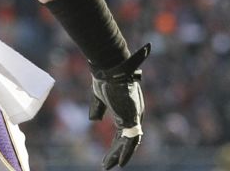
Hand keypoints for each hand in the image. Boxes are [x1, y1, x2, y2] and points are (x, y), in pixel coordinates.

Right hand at [91, 44, 149, 168]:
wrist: (110, 69)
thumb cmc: (105, 80)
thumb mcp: (99, 97)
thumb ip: (98, 109)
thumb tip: (95, 120)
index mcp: (127, 109)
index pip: (123, 131)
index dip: (116, 144)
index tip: (108, 155)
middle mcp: (133, 113)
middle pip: (126, 138)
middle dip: (117, 152)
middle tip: (106, 165)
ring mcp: (134, 115)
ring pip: (129, 142)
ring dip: (119, 155)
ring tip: (108, 166)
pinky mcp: (133, 117)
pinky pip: (131, 139)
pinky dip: (126, 152)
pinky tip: (119, 163)